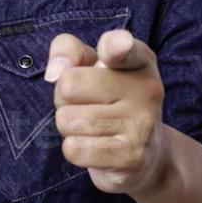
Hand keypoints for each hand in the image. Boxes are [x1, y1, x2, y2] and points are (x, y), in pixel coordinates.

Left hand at [46, 28, 168, 195]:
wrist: (140, 153)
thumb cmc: (107, 99)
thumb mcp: (90, 64)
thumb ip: (67, 50)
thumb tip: (54, 72)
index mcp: (139, 61)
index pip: (121, 47)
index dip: (114, 45)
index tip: (117, 46)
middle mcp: (147, 90)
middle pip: (69, 84)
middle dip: (63, 97)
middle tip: (87, 104)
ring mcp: (142, 125)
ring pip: (67, 120)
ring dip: (68, 126)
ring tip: (92, 126)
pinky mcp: (131, 157)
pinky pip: (74, 149)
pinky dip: (74, 149)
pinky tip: (95, 146)